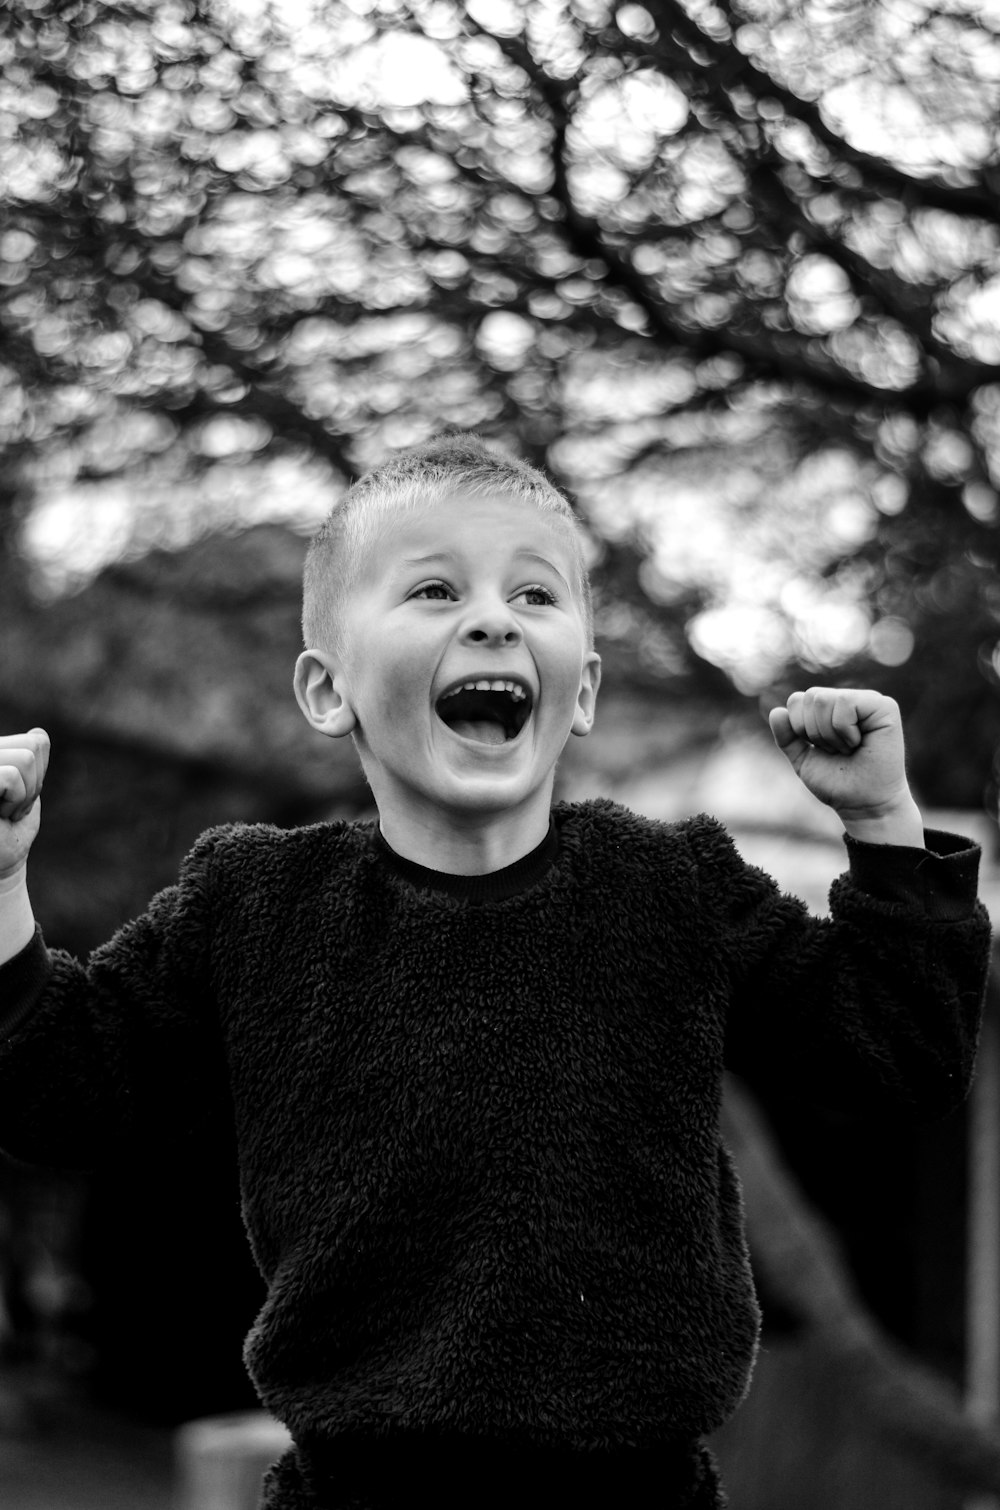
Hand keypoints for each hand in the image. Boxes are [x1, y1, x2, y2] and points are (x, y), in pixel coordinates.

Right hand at [0, 728, 48, 880]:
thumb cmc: (8, 832)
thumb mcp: (26, 791)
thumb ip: (29, 761)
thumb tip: (38, 734)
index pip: (36, 741)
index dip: (40, 775)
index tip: (19, 797)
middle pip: (32, 746)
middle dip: (34, 784)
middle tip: (11, 807)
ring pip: (25, 759)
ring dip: (24, 795)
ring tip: (3, 812)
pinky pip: (11, 776)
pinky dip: (14, 800)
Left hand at [768, 689, 923, 845]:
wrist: (862, 804)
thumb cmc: (837, 782)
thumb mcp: (803, 758)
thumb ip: (787, 736)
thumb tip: (776, 711)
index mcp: (831, 709)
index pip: (797, 700)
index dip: (799, 727)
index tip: (820, 749)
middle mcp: (850, 700)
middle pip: (810, 696)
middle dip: (814, 732)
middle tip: (836, 751)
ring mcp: (868, 700)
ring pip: (823, 699)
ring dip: (829, 734)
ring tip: (848, 749)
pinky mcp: (885, 706)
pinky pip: (845, 702)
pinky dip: (843, 729)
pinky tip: (858, 742)